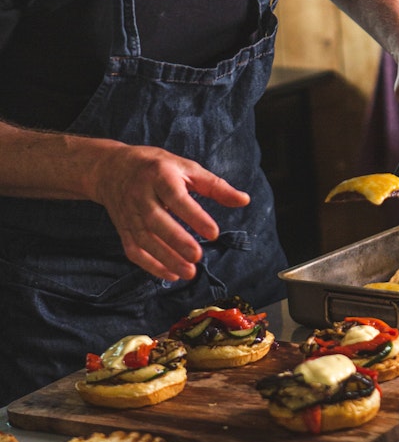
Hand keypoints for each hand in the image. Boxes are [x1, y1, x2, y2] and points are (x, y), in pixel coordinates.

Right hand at [89, 144, 249, 281]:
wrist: (110, 168)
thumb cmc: (157, 167)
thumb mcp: (187, 168)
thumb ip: (216, 186)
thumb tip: (244, 200)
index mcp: (159, 175)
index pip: (176, 196)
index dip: (194, 216)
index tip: (214, 233)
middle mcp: (140, 195)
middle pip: (156, 221)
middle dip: (176, 241)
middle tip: (198, 257)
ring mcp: (129, 213)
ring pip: (144, 240)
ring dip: (166, 258)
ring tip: (189, 272)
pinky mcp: (123, 228)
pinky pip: (134, 250)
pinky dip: (151, 265)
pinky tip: (171, 274)